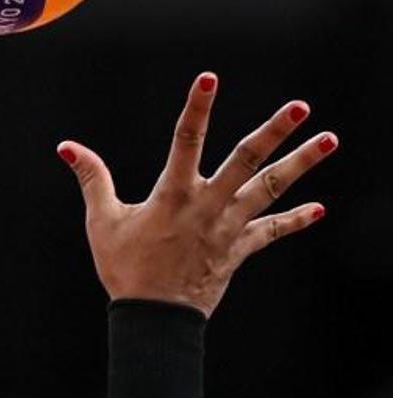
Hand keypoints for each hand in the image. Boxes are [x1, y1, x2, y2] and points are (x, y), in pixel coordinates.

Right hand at [58, 72, 337, 316]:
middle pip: (247, 162)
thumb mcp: (102, 221)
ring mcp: (228, 228)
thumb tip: (67, 146)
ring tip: (330, 140)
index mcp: (173, 194)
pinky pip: (272, 232)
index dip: (197, 107)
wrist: (155, 320)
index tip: (209, 78)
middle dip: (275, 133)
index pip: (186, 140)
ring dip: (301, 164)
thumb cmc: (125, 268)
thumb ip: (92, 178)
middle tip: (302, 107)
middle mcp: (207, 206)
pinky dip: (295, 221)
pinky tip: (319, 209)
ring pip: (270, 190)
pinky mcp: (238, 250)